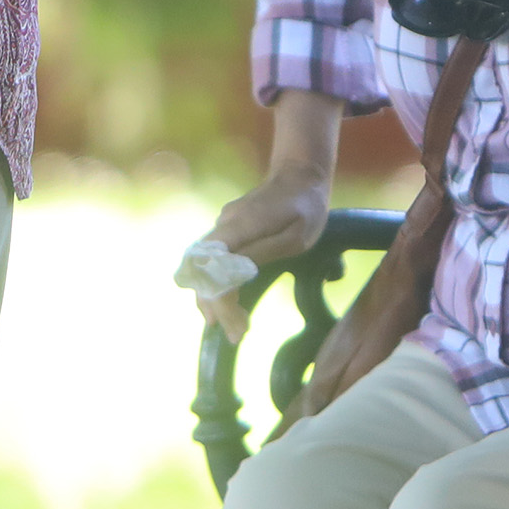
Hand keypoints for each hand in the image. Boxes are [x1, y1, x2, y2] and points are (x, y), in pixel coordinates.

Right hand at [200, 169, 331, 337]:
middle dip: (214, 305)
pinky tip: (229, 301)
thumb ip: (264, 252)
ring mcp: (223, 226)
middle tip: (234, 333)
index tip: (236, 328)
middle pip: (203, 270)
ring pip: (205, 266)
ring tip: (228, 323)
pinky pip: (214, 259)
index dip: (221, 302)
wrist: (299, 175)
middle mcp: (224, 226)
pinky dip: (218, 282)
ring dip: (213, 296)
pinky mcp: (228, 230)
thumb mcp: (295, 236)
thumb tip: (235, 274)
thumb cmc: (304, 208)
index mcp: (239, 226)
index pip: (215, 269)